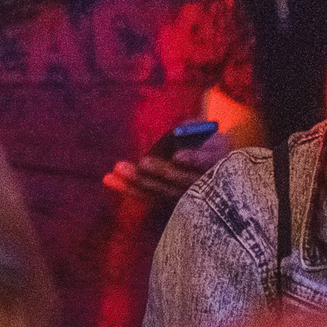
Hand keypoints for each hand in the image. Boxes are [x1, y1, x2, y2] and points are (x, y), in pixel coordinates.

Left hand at [102, 130, 230, 202]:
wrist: (211, 161)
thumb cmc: (205, 139)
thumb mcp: (205, 130)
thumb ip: (193, 128)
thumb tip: (179, 130)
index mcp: (217, 161)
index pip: (207, 162)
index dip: (194, 160)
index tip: (178, 156)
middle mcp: (203, 183)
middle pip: (181, 181)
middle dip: (160, 172)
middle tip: (142, 162)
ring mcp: (184, 195)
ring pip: (161, 191)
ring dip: (138, 182)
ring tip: (118, 170)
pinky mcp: (166, 198)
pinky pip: (148, 195)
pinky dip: (129, 188)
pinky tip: (109, 179)